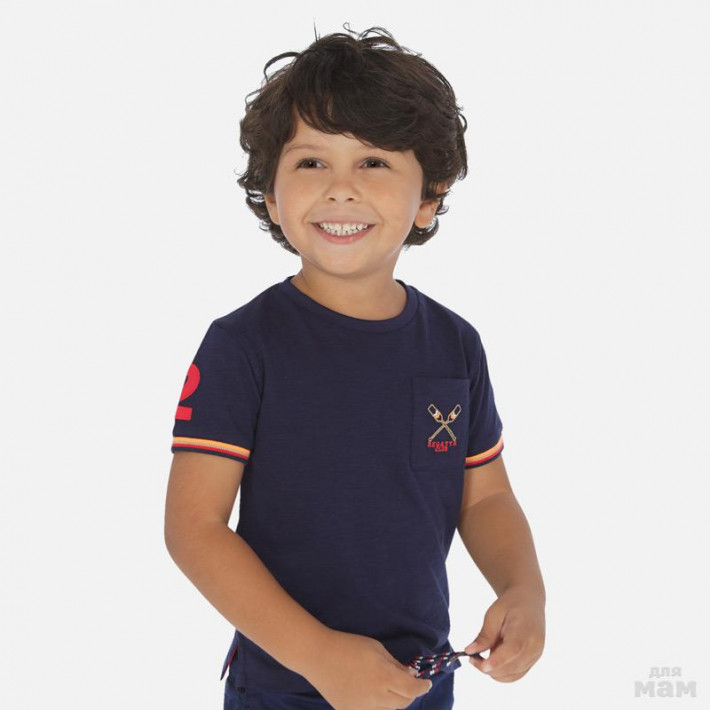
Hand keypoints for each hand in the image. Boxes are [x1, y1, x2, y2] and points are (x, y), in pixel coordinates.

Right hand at [304, 629, 433, 709]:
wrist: (318, 657)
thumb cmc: (349, 646)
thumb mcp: (376, 649)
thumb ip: (395, 664)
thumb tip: (410, 676)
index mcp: (384, 676)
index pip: (412, 690)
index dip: (422, 687)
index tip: (427, 683)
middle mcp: (376, 697)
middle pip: (404, 703)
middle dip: (410, 693)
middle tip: (407, 682)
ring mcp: (363, 709)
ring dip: (395, 700)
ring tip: (388, 686)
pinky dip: (379, 706)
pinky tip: (373, 693)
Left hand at [464, 585, 544, 681]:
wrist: (528, 600)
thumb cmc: (510, 604)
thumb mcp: (493, 614)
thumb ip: (484, 635)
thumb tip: (470, 651)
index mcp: (525, 630)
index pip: (512, 650)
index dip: (497, 661)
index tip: (481, 665)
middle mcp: (534, 647)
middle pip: (511, 667)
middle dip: (489, 667)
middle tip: (472, 657)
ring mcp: (535, 656)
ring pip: (512, 675)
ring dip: (494, 671)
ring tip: (484, 654)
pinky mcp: (533, 661)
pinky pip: (516, 674)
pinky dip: (502, 672)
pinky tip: (493, 658)